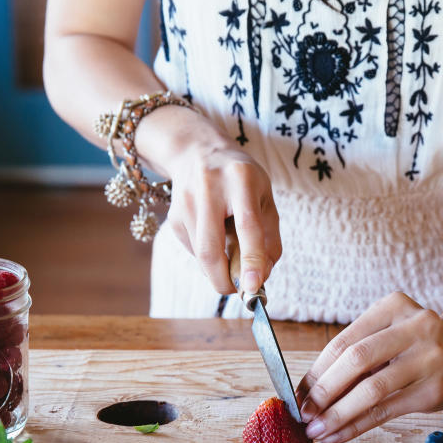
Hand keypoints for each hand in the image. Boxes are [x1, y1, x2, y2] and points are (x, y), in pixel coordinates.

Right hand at [141, 107, 281, 294]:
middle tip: (237, 291)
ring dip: (219, 267)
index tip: (254, 287)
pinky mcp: (173, 216)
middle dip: (223, 280)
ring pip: (201, 255)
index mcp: (241, 179)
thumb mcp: (264, 197)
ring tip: (231, 248)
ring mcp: (186, 202)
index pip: (247, 226)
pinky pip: (193, 250)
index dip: (252, 259)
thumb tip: (261, 279)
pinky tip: (215, 234)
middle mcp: (209, 188)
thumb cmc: (241, 179)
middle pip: (210, 249)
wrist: (197, 151)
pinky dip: (208, 255)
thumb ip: (269, 237)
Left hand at [295, 292, 442, 442]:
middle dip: (324, 391)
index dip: (316, 371)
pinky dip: (357, 425)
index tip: (297, 394)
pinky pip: (386, 411)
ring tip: (317, 430)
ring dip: (338, 414)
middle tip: (303, 414)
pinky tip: (338, 435)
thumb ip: (357, 356)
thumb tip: (309, 392)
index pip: (344, 341)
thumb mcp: (390, 334)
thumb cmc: (416, 344)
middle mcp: (415, 327)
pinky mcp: (434, 389)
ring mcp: (428, 358)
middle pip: (356, 360)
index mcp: (394, 305)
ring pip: (371, 389)